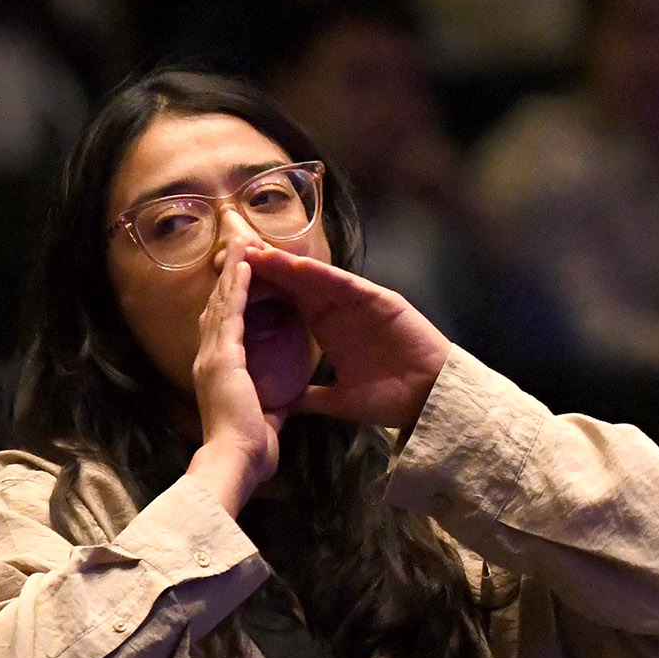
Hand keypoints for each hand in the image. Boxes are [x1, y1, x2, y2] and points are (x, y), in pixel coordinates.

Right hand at [190, 243, 286, 505]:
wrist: (233, 462)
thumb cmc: (247, 452)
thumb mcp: (260, 422)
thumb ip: (267, 409)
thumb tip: (277, 407)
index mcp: (215, 377)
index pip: (222, 331)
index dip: (228, 306)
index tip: (238, 285)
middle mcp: (208, 361)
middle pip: (216, 309)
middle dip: (227, 280)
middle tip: (236, 251)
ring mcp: (212, 356)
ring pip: (222, 303)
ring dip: (232, 273)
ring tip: (241, 245)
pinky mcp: (224, 355)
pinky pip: (232, 312)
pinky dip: (238, 286)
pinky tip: (246, 265)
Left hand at [239, 242, 452, 433]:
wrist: (431, 402)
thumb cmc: (391, 399)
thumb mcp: (339, 400)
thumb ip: (311, 397)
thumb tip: (282, 405)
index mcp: (327, 329)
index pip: (286, 304)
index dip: (260, 292)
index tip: (227, 284)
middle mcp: (339, 311)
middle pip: (296, 284)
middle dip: (267, 269)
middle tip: (234, 253)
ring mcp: (360, 304)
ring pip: (318, 279)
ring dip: (289, 265)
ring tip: (260, 252)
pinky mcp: (381, 301)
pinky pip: (348, 285)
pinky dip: (324, 275)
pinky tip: (301, 266)